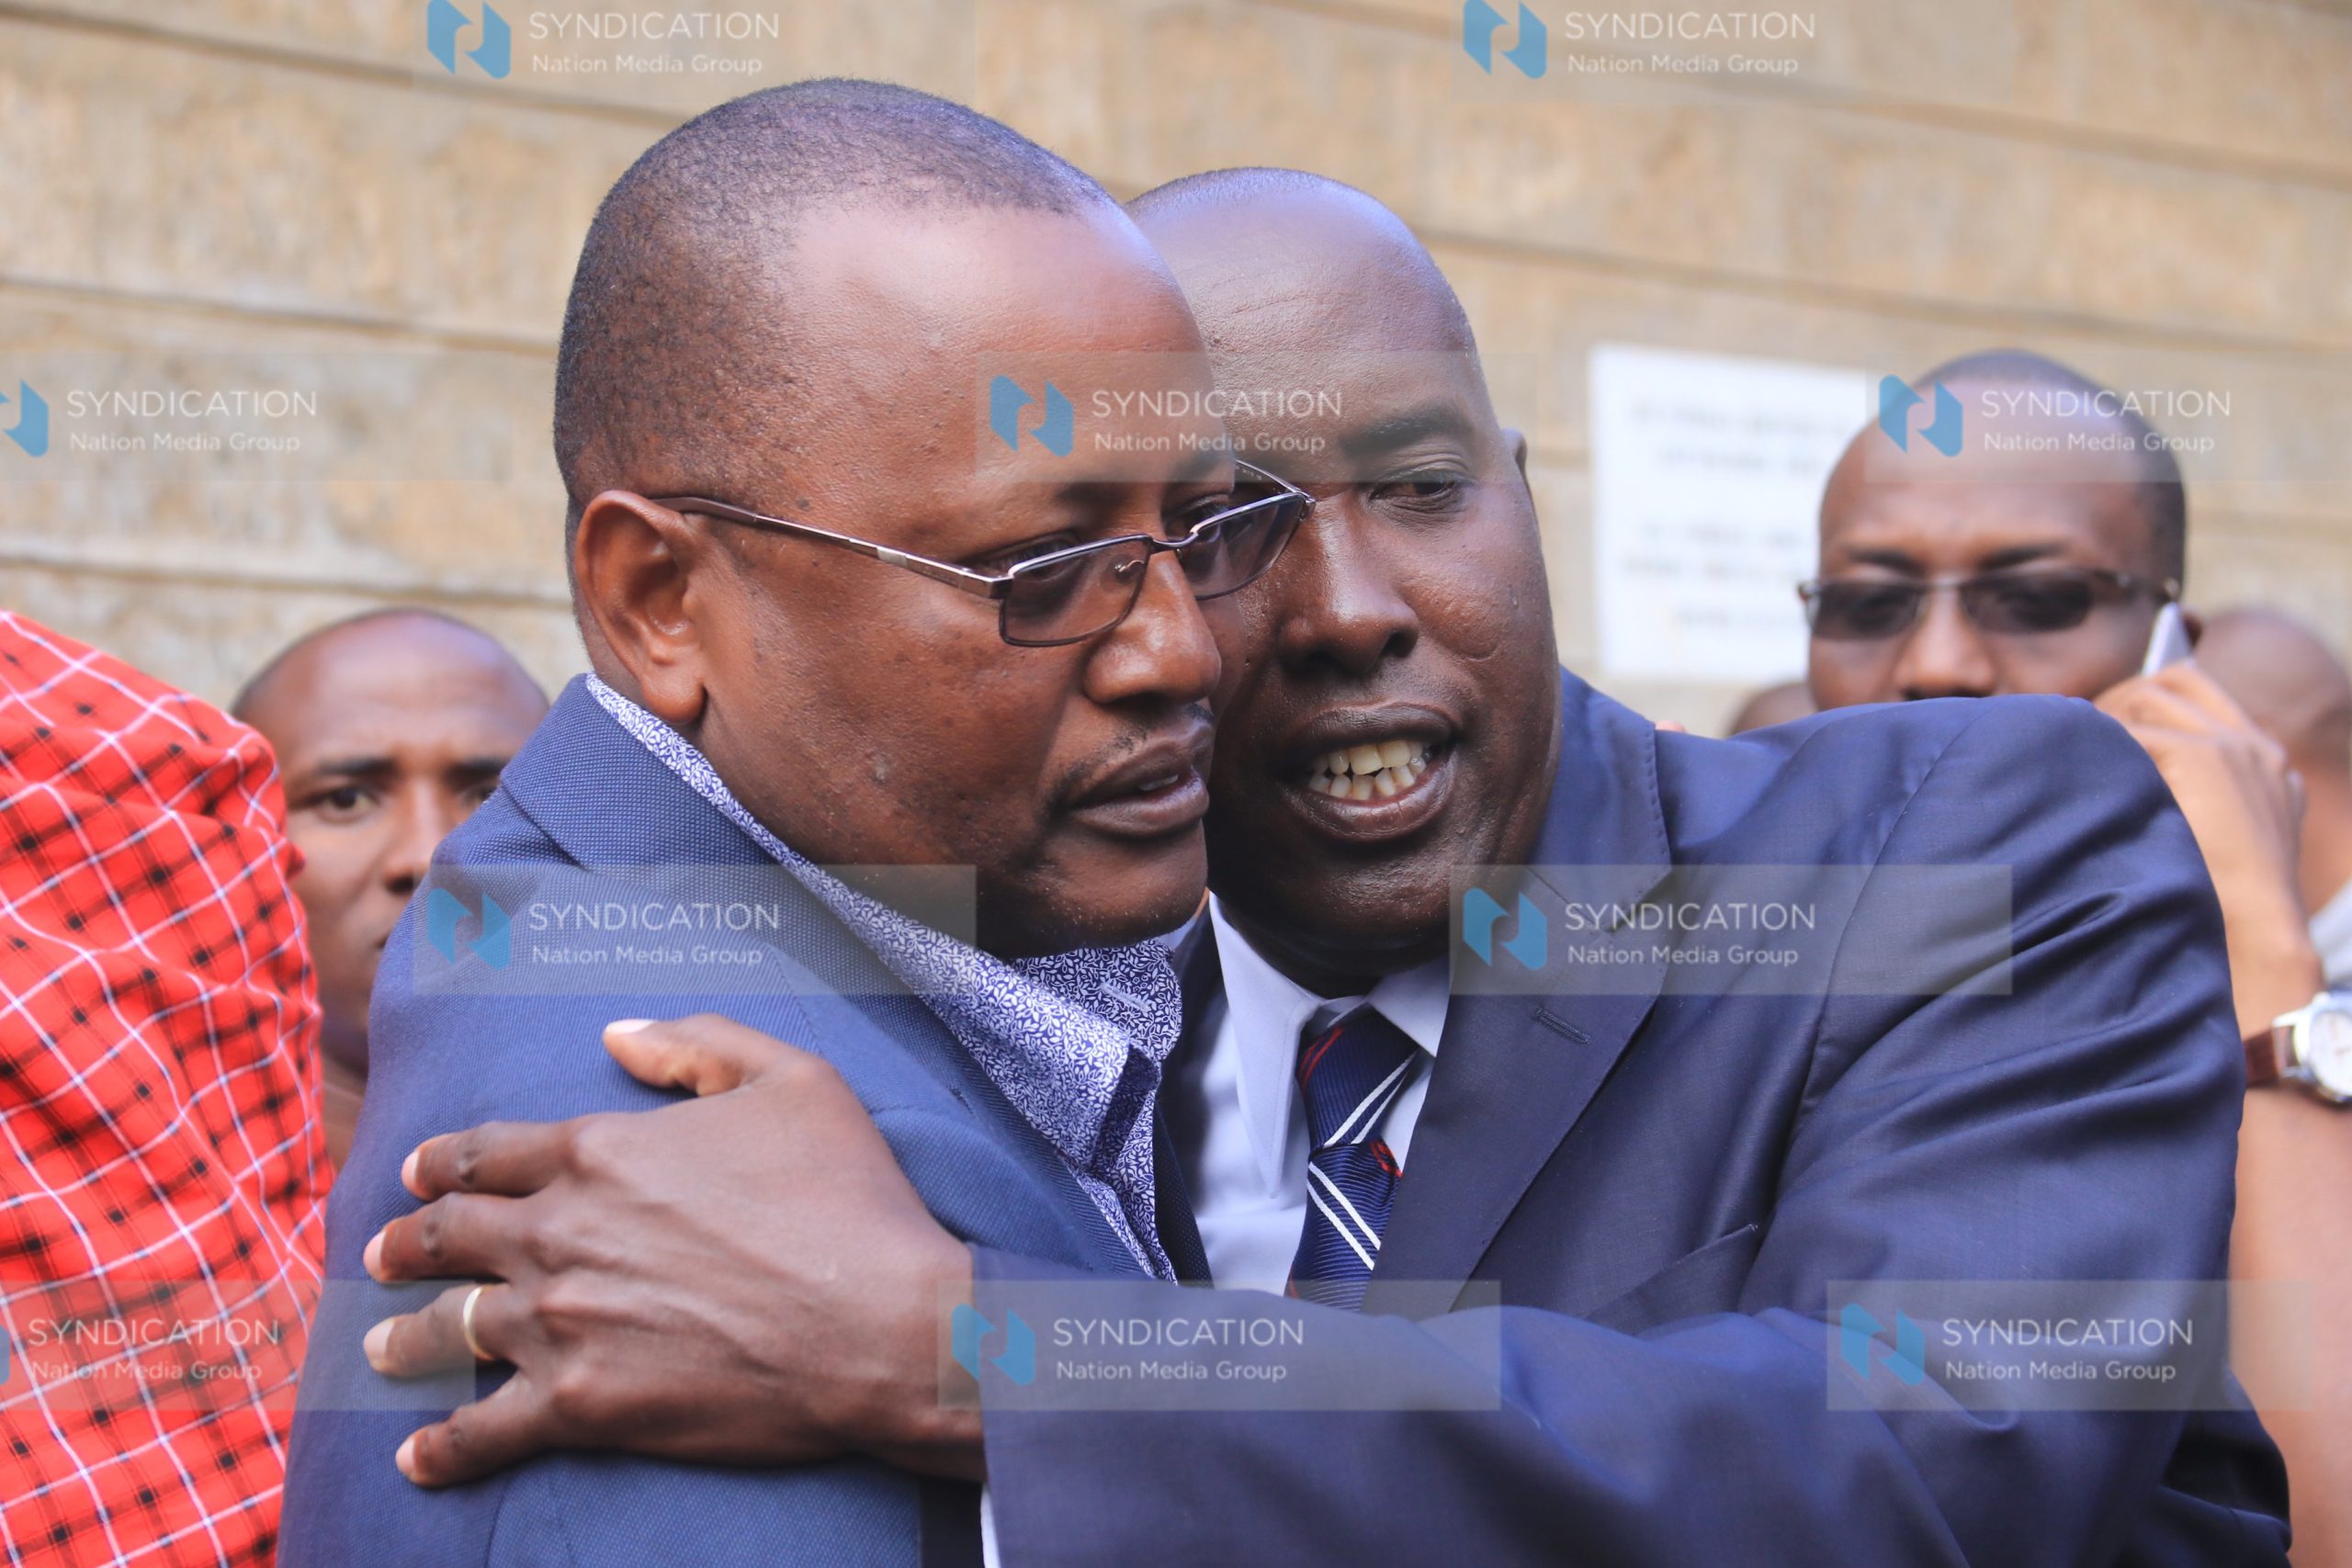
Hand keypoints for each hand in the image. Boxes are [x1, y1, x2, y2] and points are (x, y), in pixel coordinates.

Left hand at [361, 1014, 981, 1487]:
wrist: (881, 1324)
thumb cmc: (847, 1198)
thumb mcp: (791, 1078)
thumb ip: (696, 1044)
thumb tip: (615, 1035)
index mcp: (601, 1149)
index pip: (489, 1151)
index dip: (444, 1161)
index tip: (421, 1172)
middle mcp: (560, 1231)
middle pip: (449, 1234)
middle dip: (406, 1242)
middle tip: (383, 1254)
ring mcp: (561, 1322)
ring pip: (447, 1329)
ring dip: (405, 1339)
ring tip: (384, 1351)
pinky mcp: (580, 1406)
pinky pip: (482, 1431)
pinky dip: (442, 1447)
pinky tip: (417, 1456)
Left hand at [2097, 664, 2322, 1036]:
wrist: (2257, 942)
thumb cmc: (2220, 912)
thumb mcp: (2217, 843)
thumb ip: (2188, 800)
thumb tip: (2114, 780)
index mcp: (2266, 762)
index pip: (2199, 690)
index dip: (2144, 697)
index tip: (2104, 723)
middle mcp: (2254, 746)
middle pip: (2169, 682)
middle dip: (2118, 699)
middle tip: (2076, 736)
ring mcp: (2231, 746)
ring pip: (2143, 695)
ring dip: (2102, 721)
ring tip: (2071, 757)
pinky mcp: (2202, 757)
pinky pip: (2127, 732)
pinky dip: (2097, 751)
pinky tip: (2075, 781)